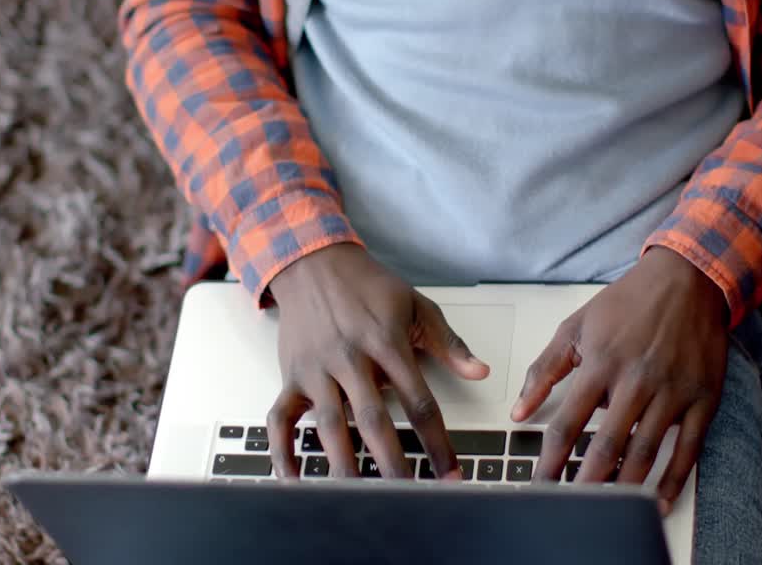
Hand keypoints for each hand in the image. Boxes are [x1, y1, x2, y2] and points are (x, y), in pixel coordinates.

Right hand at [265, 244, 489, 479]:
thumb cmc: (366, 285)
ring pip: (330, 425)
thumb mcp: (416, 305)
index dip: (437, 443)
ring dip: (344, 465)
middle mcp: (350, 358)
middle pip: (374, 421)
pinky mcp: (291, 376)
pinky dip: (282, 450)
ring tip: (358, 500)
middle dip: (393, 464)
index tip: (449, 475)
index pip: (419, 402)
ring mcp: (317, 369)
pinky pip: (280, 418)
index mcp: (387, 343)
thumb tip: (482, 372)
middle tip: (409, 499)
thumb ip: (449, 343)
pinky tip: (293, 480)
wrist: (313, 262)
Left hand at [512, 247, 728, 512]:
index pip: (568, 422)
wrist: (687, 279)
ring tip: (607, 511)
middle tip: (571, 509)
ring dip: (625, 487)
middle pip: (607, 445)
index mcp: (601, 363)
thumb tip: (518, 410)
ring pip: (645, 452)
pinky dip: (672, 480)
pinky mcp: (702, 399)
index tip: (540, 484)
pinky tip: (656, 502)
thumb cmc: (627, 303)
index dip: (551, 459)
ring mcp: (672, 392)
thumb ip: (545, 370)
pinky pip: (688, 449)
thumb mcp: (575, 327)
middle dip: (586, 484)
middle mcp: (636, 380)